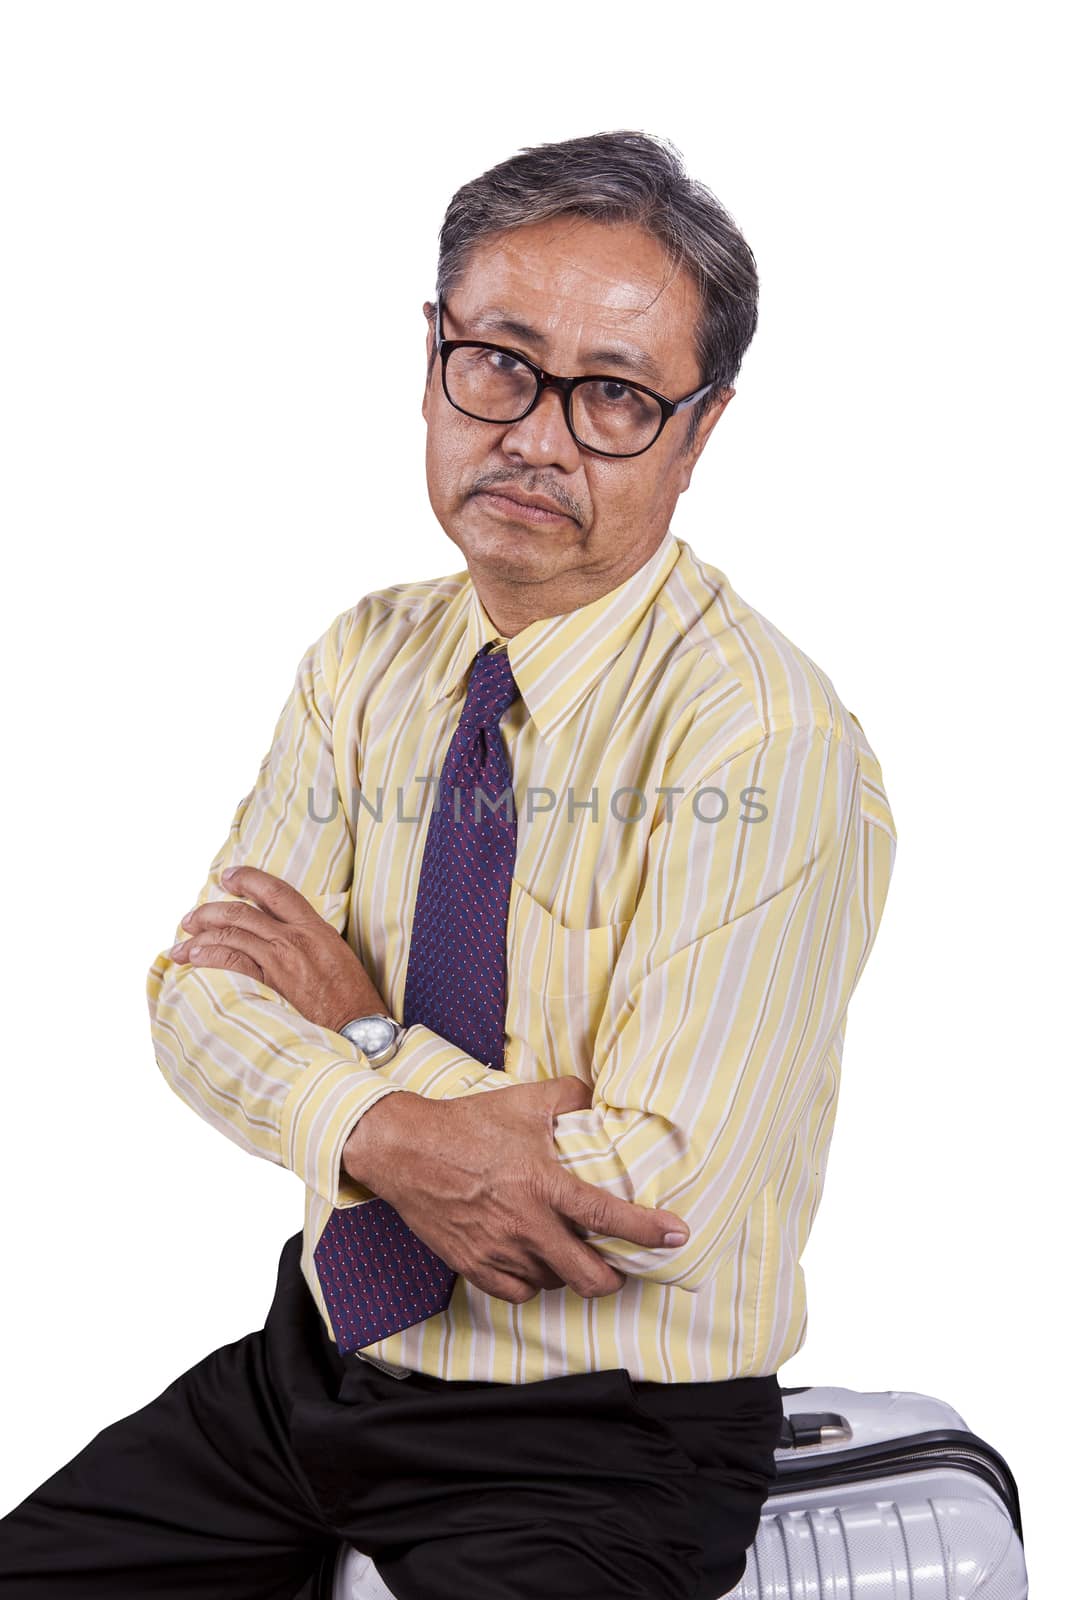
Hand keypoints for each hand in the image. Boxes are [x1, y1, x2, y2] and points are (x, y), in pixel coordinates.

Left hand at [169, 865, 383, 1033]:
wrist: (360, 1026)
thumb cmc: (352, 996)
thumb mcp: (336, 955)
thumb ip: (309, 940)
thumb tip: (281, 934)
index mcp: (315, 927)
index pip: (276, 891)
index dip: (248, 878)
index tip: (227, 876)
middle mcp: (296, 936)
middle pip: (242, 912)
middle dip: (210, 912)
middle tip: (191, 918)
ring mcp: (283, 958)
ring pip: (232, 934)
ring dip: (201, 937)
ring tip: (182, 943)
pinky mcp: (273, 982)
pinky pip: (232, 960)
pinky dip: (209, 956)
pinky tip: (193, 959)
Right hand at [343, 1077, 690, 1302]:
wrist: (405, 1149)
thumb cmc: (466, 1124)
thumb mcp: (525, 1101)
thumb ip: (570, 1097)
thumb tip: (599, 1098)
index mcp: (543, 1184)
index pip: (607, 1215)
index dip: (647, 1230)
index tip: (676, 1236)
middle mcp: (525, 1225)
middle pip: (587, 1276)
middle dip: (614, 1278)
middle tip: (623, 1267)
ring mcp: (498, 1250)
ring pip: (554, 1283)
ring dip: (570, 1274)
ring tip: (571, 1253)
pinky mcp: (473, 1265)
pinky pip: (518, 1293)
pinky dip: (534, 1283)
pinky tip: (536, 1264)